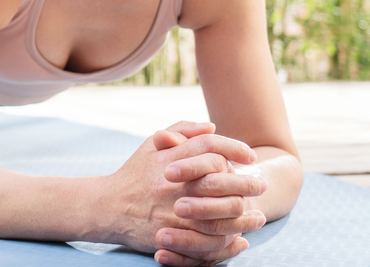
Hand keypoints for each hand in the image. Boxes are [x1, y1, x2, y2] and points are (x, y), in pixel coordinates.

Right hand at [103, 121, 259, 260]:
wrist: (107, 206)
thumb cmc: (134, 173)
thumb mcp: (151, 145)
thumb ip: (180, 131)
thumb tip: (212, 127)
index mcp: (169, 158)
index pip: (209, 146)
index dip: (234, 148)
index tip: (250, 156)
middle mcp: (172, 183)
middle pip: (221, 180)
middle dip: (247, 183)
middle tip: (262, 185)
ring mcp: (171, 210)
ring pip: (219, 214)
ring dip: (243, 216)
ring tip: (257, 216)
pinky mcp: (170, 235)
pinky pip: (206, 240)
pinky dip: (228, 241)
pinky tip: (239, 238)